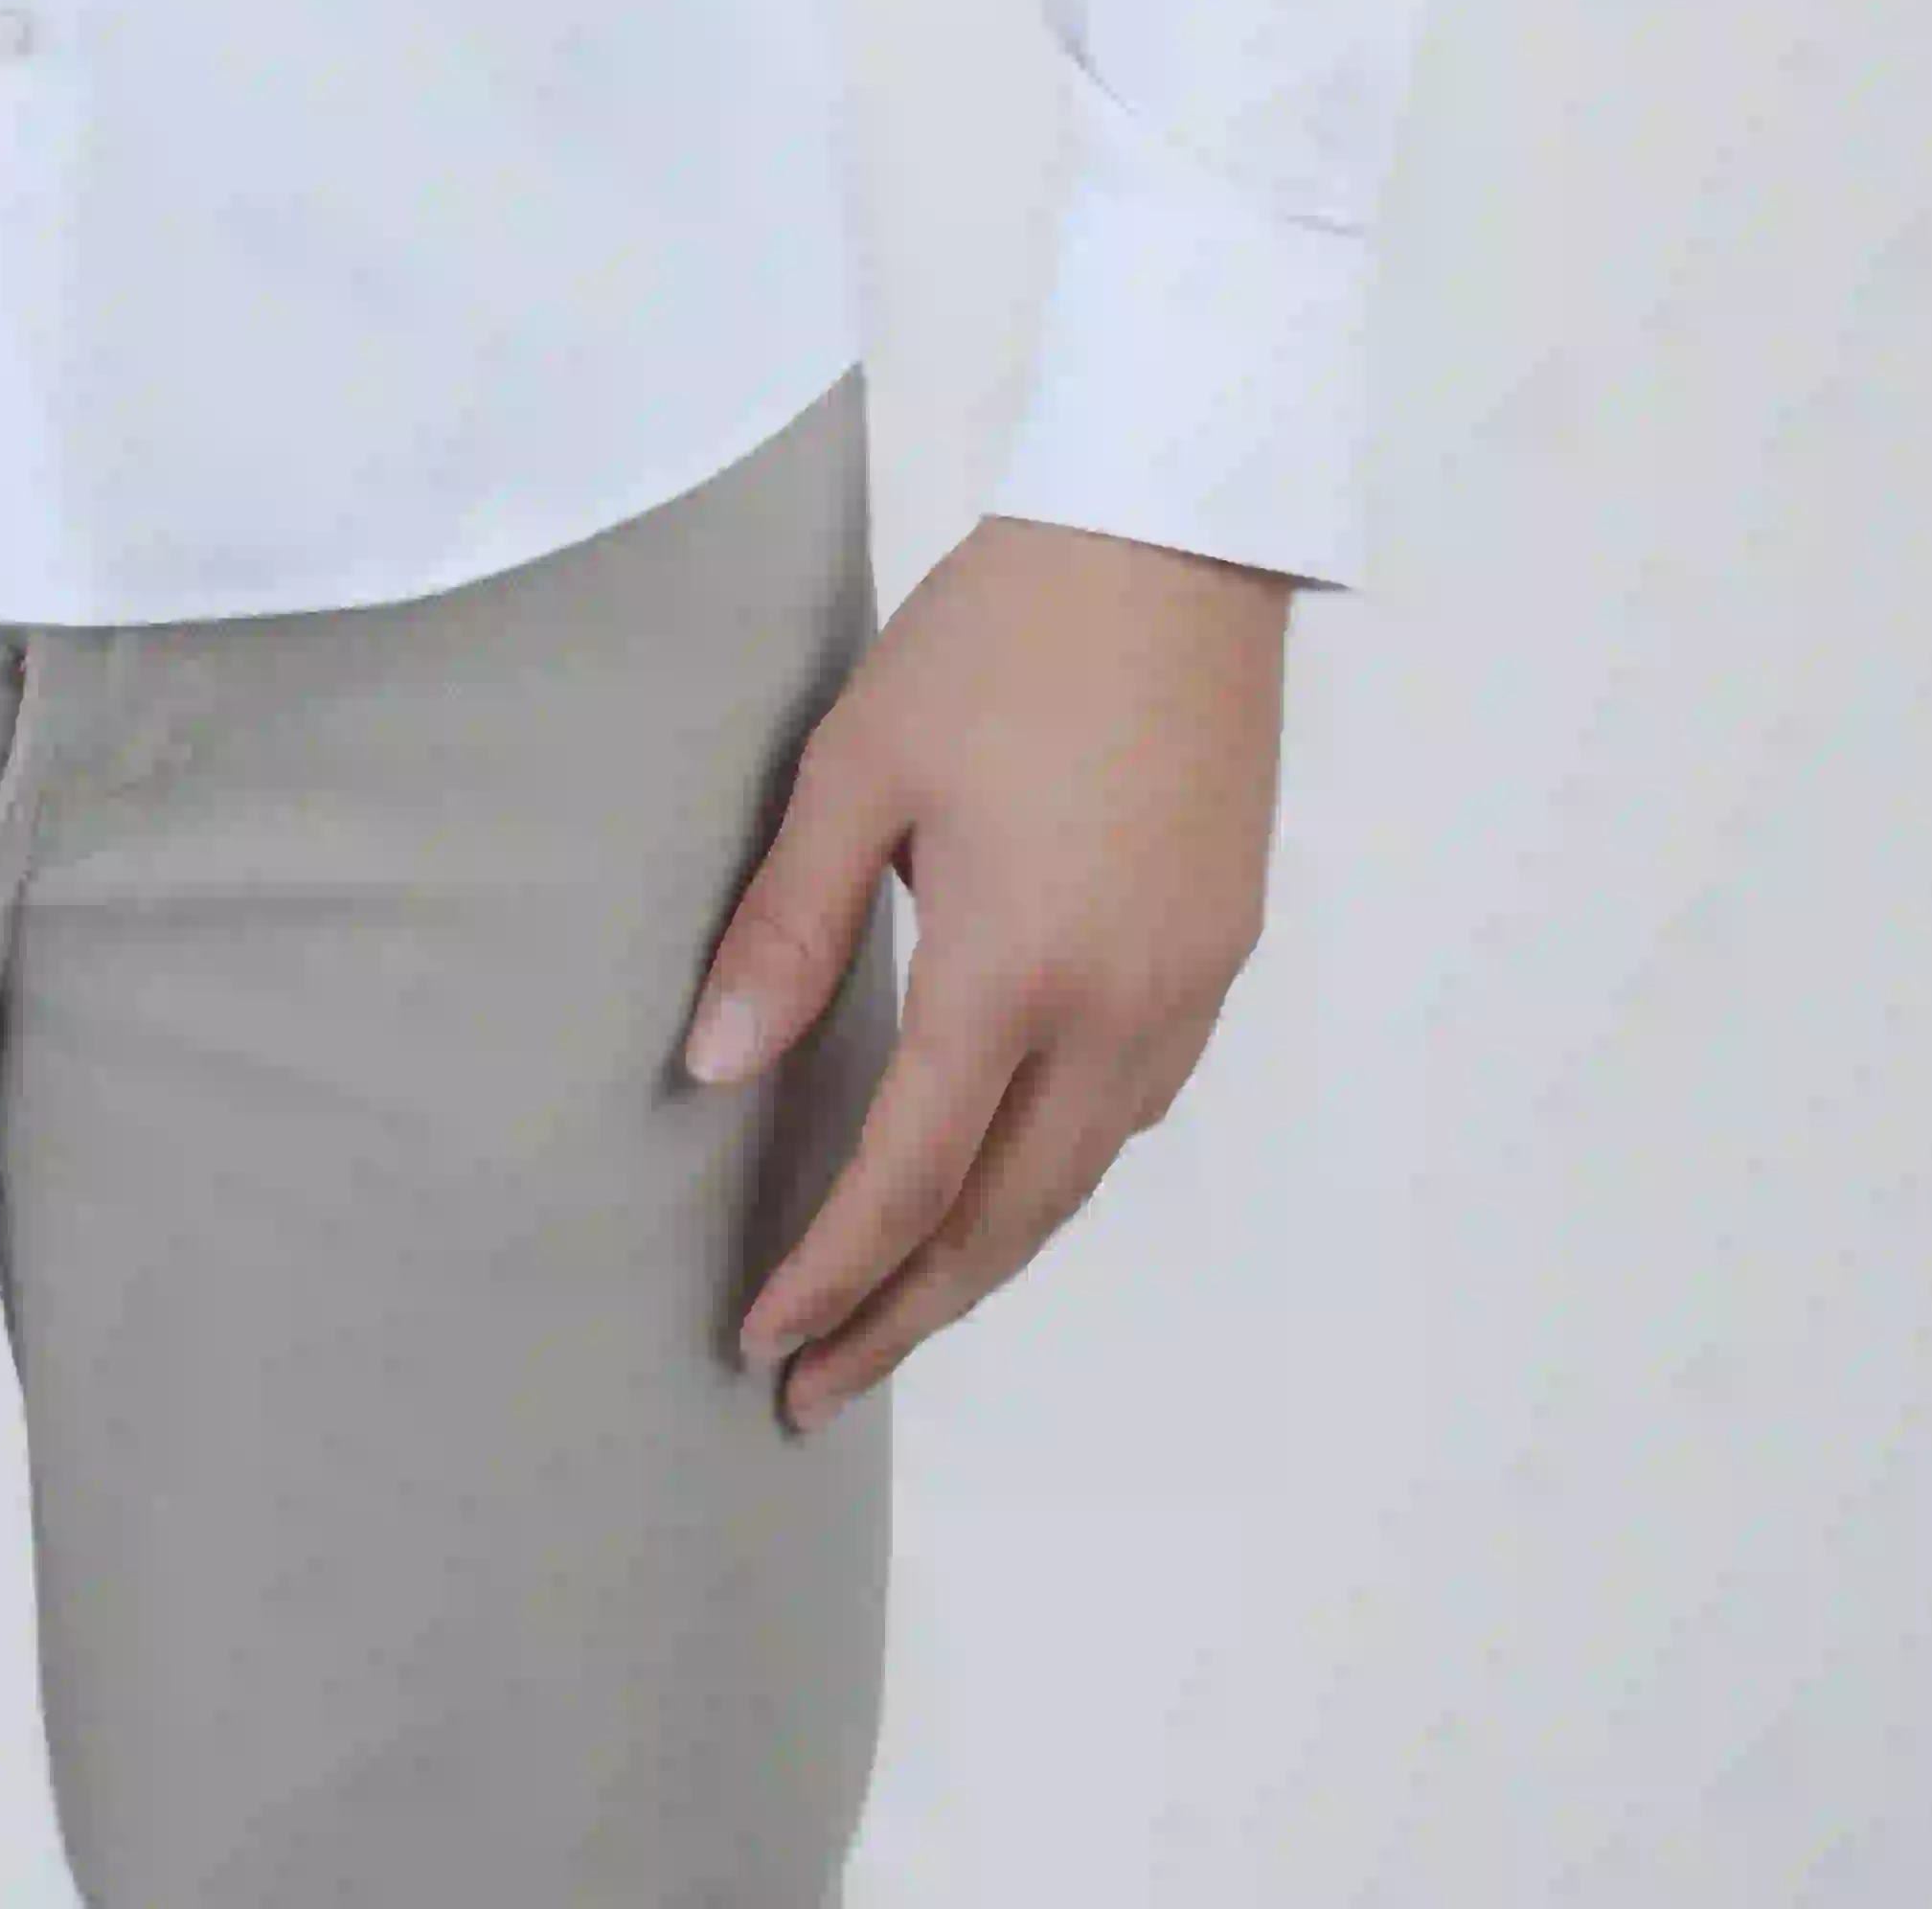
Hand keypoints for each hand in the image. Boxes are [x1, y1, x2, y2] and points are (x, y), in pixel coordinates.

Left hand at [682, 512, 1290, 1424]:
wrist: (1173, 546)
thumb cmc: (1001, 637)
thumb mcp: (861, 762)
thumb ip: (789, 924)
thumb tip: (713, 1067)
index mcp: (1016, 968)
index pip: (910, 1175)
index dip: (833, 1272)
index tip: (764, 1342)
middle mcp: (1117, 1009)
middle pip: (1006, 1218)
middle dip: (905, 1314)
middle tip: (816, 1385)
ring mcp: (1184, 989)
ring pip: (1077, 1177)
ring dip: (985, 1256)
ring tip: (896, 1302)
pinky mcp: (1218, 951)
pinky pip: (1131, 1108)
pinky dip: (1055, 1172)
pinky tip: (1005, 1170)